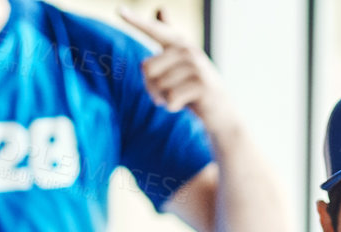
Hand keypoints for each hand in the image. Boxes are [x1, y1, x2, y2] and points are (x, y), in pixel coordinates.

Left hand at [117, 7, 237, 130]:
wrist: (221, 112)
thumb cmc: (195, 86)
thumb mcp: (180, 61)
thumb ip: (168, 37)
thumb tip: (161, 7)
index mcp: (179, 44)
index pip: (154, 30)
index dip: (136, 21)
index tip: (119, 10)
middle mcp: (188, 51)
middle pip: (147, 67)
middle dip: (151, 87)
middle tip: (163, 93)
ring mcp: (196, 67)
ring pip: (159, 85)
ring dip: (162, 98)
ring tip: (176, 99)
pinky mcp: (201, 85)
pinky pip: (171, 97)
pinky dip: (172, 106)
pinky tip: (182, 105)